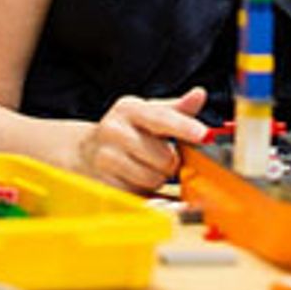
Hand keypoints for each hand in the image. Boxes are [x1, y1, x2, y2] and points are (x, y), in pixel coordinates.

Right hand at [79, 87, 208, 193]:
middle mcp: (114, 130)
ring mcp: (105, 158)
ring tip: (144, 166)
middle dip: (169, 161)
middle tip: (159, 155)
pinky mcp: (104, 183)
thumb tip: (199, 94)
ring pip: (153, 179)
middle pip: (163, 157)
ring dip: (156, 178)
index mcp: (129, 108)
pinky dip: (144, 191)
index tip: (203, 134)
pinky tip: (133, 178)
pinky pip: (140, 195)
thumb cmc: (127, 130)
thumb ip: (178, 108)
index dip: (184, 127)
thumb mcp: (149, 113)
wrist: (87, 151)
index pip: (161, 118)